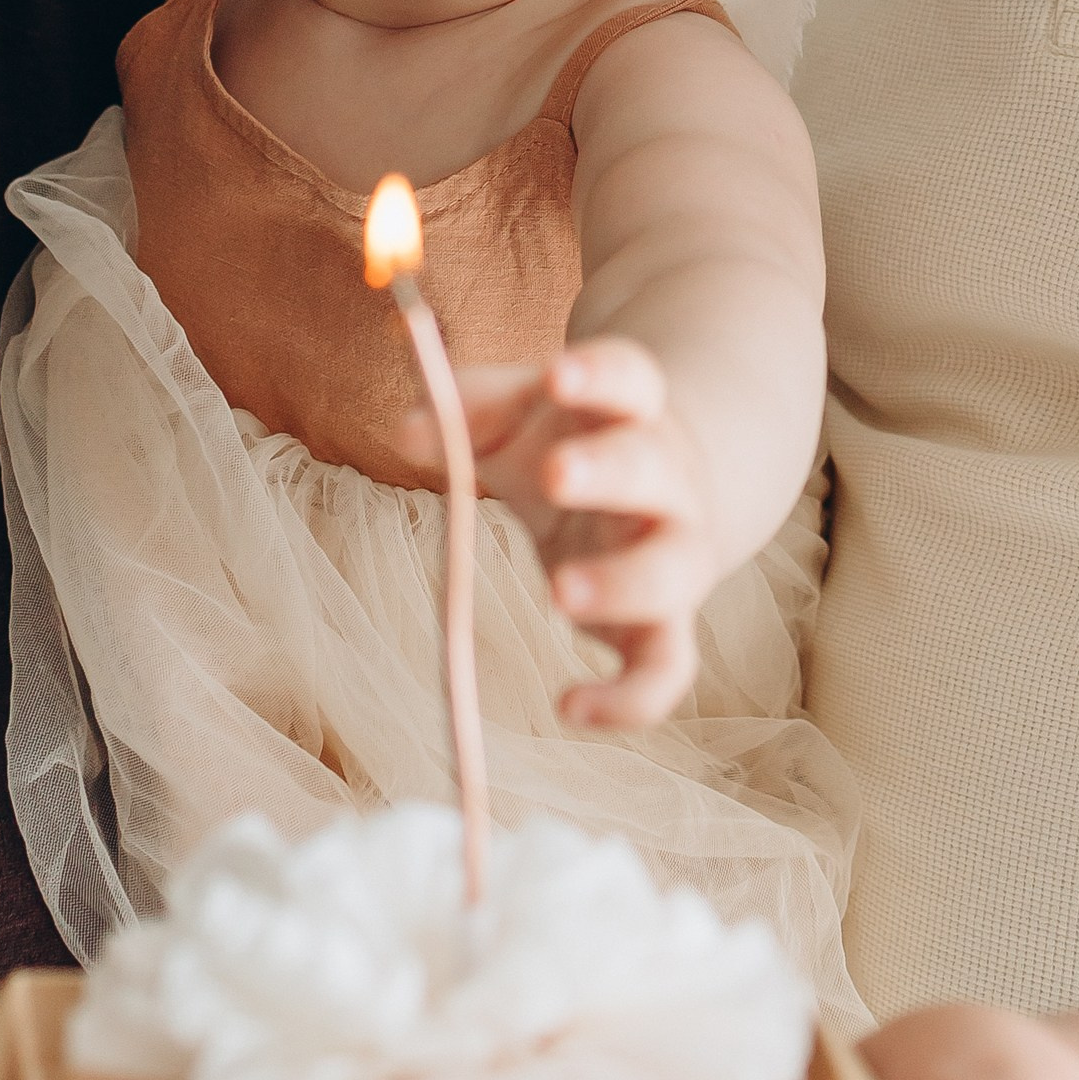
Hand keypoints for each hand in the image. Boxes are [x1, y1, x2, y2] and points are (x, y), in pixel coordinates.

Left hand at [431, 337, 726, 725]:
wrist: (661, 490)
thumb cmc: (573, 442)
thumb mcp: (523, 418)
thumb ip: (470, 413)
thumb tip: (404, 429)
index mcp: (630, 412)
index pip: (631, 379)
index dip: (601, 375)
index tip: (556, 374)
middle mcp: (665, 481)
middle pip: (654, 469)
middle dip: (609, 470)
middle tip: (556, 473)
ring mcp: (674, 555)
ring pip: (673, 571)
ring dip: (623, 582)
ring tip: (559, 592)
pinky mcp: (667, 625)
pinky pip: (668, 668)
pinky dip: (630, 699)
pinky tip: (569, 705)